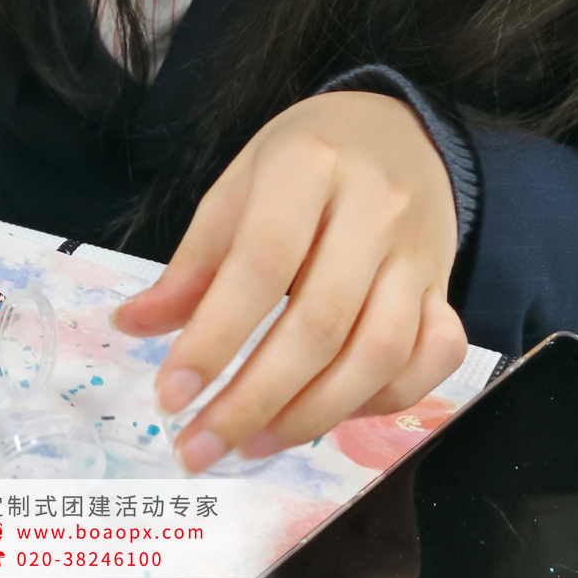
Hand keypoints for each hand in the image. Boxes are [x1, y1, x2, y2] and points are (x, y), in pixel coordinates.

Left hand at [114, 92, 467, 472]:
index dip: (213, 339)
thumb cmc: (300, 163)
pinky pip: (431, 360)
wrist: (397, 130)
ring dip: (309, 417)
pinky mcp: (445, 288)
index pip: (260, 266)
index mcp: (306, 169)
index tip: (171, 395)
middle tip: (199, 446)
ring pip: (378, 355)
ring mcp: (418, 254)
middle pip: (319, 324)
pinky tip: (322, 417)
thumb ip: (191, 263)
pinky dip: (379, 402)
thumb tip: (132, 326)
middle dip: (253, 401)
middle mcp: (373, 210)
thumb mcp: (235, 189)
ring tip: (248, 445)